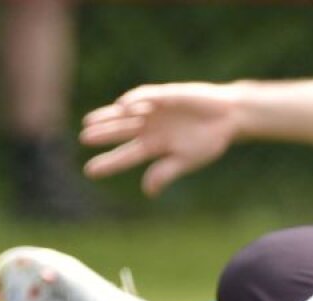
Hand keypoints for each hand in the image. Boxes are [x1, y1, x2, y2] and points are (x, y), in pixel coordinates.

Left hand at [81, 83, 240, 195]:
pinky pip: (145, 97)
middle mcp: (150, 128)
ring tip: (90, 123)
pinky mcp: (163, 95)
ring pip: (125, 114)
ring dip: (108, 118)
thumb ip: (166, 173)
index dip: (109, 162)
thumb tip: (147, 192)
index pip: (127, 155)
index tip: (89, 171)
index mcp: (155, 147)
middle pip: (121, 132)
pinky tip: (123, 107)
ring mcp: (154, 111)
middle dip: (102, 135)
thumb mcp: (187, 160)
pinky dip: (134, 101)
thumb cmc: (209, 140)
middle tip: (84, 139)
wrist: (228, 118)